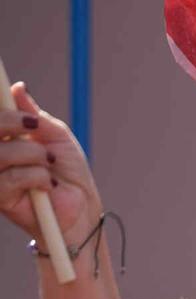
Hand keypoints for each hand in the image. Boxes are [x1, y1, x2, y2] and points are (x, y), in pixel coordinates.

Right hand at [0, 84, 102, 246]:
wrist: (82, 206)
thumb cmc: (68, 172)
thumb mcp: (56, 137)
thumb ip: (35, 115)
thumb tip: (18, 88)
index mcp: (4, 137)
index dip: (2, 110)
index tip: (16, 102)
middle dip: (10, 121)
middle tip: (33, 126)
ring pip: (0, 153)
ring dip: (31, 154)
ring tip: (49, 162)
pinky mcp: (1, 197)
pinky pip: (12, 178)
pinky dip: (36, 177)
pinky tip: (47, 184)